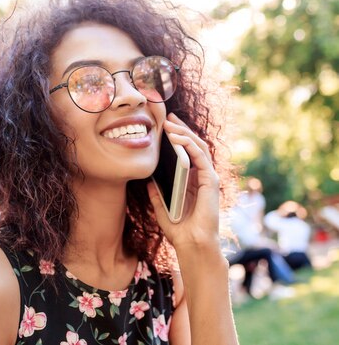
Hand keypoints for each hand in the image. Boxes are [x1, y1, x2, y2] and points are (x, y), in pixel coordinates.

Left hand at [148, 113, 220, 250]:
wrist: (192, 244)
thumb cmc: (179, 230)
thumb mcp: (161, 209)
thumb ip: (156, 195)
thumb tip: (149, 181)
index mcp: (192, 182)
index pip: (187, 153)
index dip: (178, 138)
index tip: (164, 126)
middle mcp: (201, 178)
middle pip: (194, 146)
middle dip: (181, 129)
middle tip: (168, 116)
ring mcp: (207, 178)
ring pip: (199, 147)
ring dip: (184, 133)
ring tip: (170, 123)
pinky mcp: (210, 181)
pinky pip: (200, 157)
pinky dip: (189, 145)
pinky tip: (177, 138)